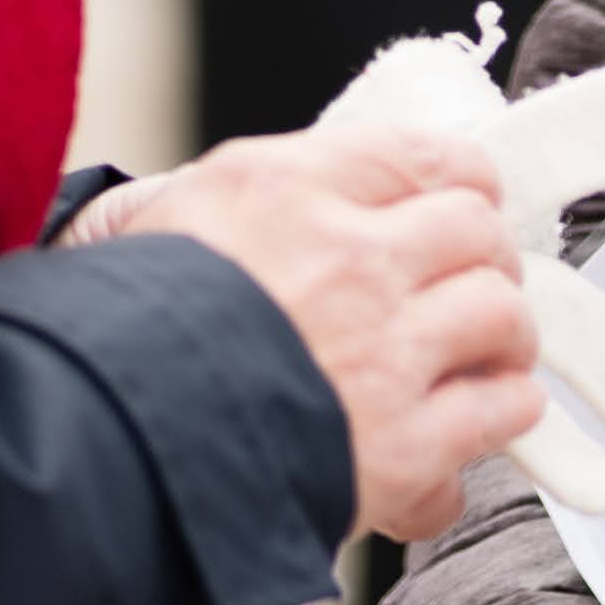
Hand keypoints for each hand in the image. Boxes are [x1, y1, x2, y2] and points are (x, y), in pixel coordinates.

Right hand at [86, 125, 537, 541]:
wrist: (102, 448)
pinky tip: (468, 427)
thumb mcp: (178, 217)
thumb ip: (268, 200)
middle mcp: (348, 261)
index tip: (468, 201)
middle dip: (487, 258)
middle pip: (477, 231)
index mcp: (286, 190)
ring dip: (502, 339)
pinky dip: (493, 423)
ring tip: (483, 357)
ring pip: (502, 317)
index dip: (463, 181)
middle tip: (474, 283)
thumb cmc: (120, 334)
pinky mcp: (401, 449)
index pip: (423, 155)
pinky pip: (496, 417)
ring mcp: (382, 356)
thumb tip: (336, 199)